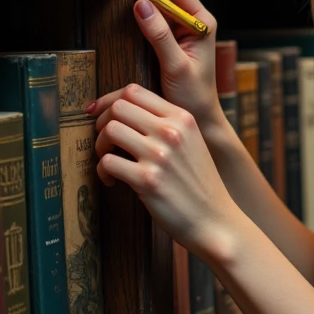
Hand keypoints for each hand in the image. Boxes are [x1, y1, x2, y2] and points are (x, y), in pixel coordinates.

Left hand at [92, 83, 240, 258]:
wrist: (215, 221)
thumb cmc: (199, 184)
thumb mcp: (192, 143)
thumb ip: (167, 124)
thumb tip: (126, 111)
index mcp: (183, 118)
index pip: (134, 91)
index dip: (109, 100)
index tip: (98, 114)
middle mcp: (172, 132)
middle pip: (118, 107)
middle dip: (102, 123)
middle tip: (105, 142)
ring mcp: (160, 155)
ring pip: (110, 130)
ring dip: (100, 146)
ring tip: (107, 160)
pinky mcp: (148, 180)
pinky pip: (107, 162)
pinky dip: (102, 172)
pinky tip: (112, 181)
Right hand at [95, 0, 220, 129]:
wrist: (200, 116)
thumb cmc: (193, 95)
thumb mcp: (175, 66)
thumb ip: (159, 35)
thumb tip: (141, 4)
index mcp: (201, 22)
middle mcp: (193, 21)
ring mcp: (181, 28)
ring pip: (159, 2)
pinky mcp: (170, 38)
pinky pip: (154, 17)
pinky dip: (141, 12)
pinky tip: (128, 12)